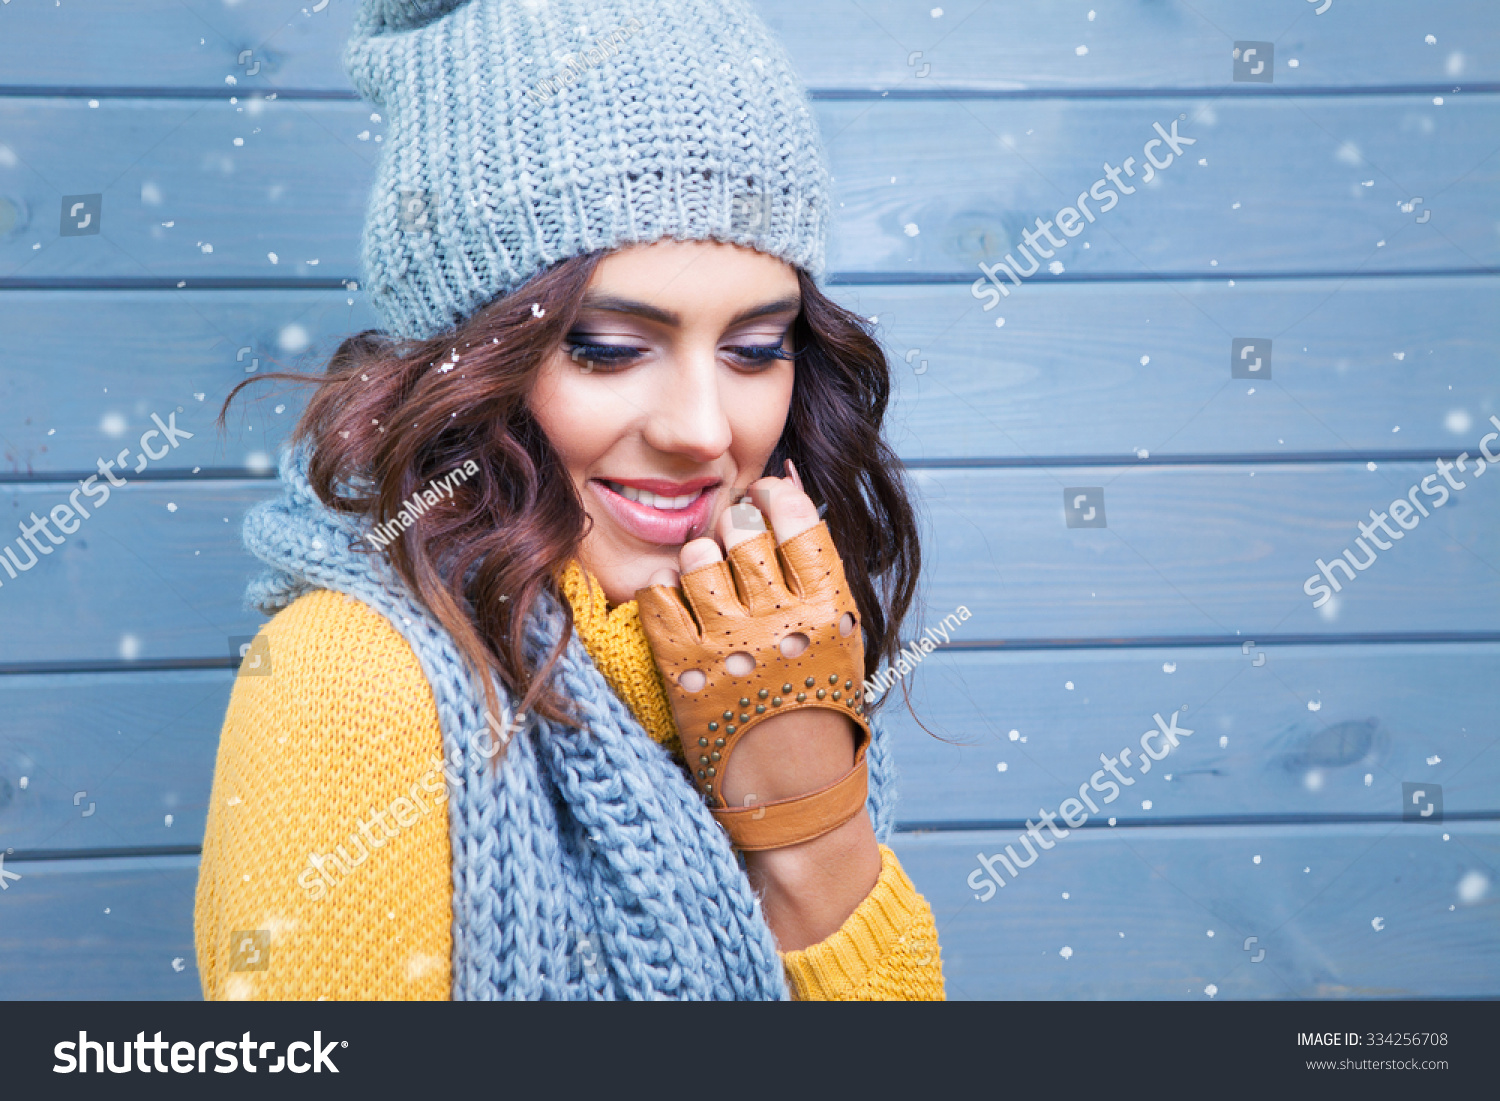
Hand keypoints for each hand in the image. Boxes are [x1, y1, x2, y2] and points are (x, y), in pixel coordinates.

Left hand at [635, 463, 868, 843]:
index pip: (794, 516)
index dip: (774, 496)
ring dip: (699, 558)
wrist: (795, 793)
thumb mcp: (842, 635)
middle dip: (734, 527)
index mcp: (829, 608)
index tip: (764, 497)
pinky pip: (659, 597)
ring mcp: (729, 644)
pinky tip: (679, 608)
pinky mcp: (685, 669)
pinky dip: (665, 592)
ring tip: (708, 581)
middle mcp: (780, 620)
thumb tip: (784, 482)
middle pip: (742, 530)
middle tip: (734, 546)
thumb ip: (817, 566)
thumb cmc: (821, 707)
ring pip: (697, 555)